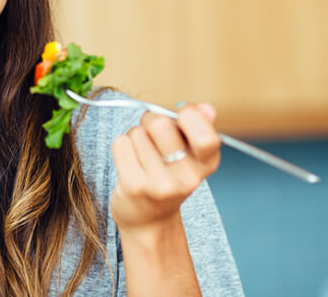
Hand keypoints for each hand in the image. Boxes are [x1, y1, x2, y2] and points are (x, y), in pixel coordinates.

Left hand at [110, 102, 220, 232]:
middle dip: (150, 120)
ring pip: (136, 133)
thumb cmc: (168, 177)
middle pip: (160, 124)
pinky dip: (121, 147)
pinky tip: (129, 162)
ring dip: (134, 137)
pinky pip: (121, 144)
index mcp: (206, 164)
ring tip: (141, 154)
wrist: (149, 219)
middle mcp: (187, 177)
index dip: (190, 115)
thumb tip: (205, 108)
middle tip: (150, 132)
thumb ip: (197, 127)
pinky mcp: (134, 187)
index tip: (181, 113)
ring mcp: (160, 185)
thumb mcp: (189, 155)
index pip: (206, 136)